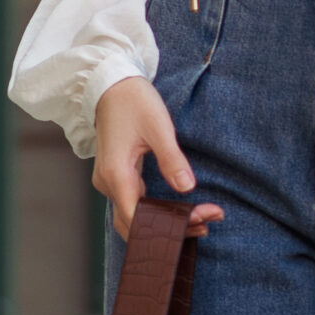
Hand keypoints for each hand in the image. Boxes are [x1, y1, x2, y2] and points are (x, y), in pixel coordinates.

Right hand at [91, 78, 223, 241]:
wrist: (110, 84)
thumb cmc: (133, 101)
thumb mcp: (158, 127)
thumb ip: (171, 159)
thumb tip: (187, 188)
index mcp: (116, 174)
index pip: (137, 218)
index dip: (166, 226)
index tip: (197, 222)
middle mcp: (108, 183)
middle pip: (134, 224)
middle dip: (168, 230)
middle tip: (206, 225)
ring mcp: (110, 181)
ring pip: (134, 216)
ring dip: (163, 223)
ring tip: (199, 222)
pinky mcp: (116, 177)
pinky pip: (133, 203)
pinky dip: (155, 212)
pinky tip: (178, 212)